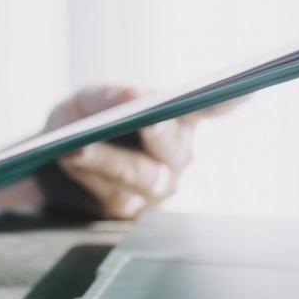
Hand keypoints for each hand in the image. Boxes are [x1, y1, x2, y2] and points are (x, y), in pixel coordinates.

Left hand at [39, 85, 231, 219]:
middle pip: (173, 146)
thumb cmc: (81, 120)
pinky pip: (112, 194)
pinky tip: (74, 157)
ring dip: (108, 159)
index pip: (212, 108)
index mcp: (179, 119)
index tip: (248, 88)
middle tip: (147, 119)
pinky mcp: (129, 210)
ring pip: (140, 175)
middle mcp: (177, 155)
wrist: (49, 160)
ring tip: (77, 147)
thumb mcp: (86, 101)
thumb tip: (131, 96)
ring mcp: (158, 186)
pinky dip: (91, 174)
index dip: (231, 101)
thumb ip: (107, 96)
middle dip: (159, 132)